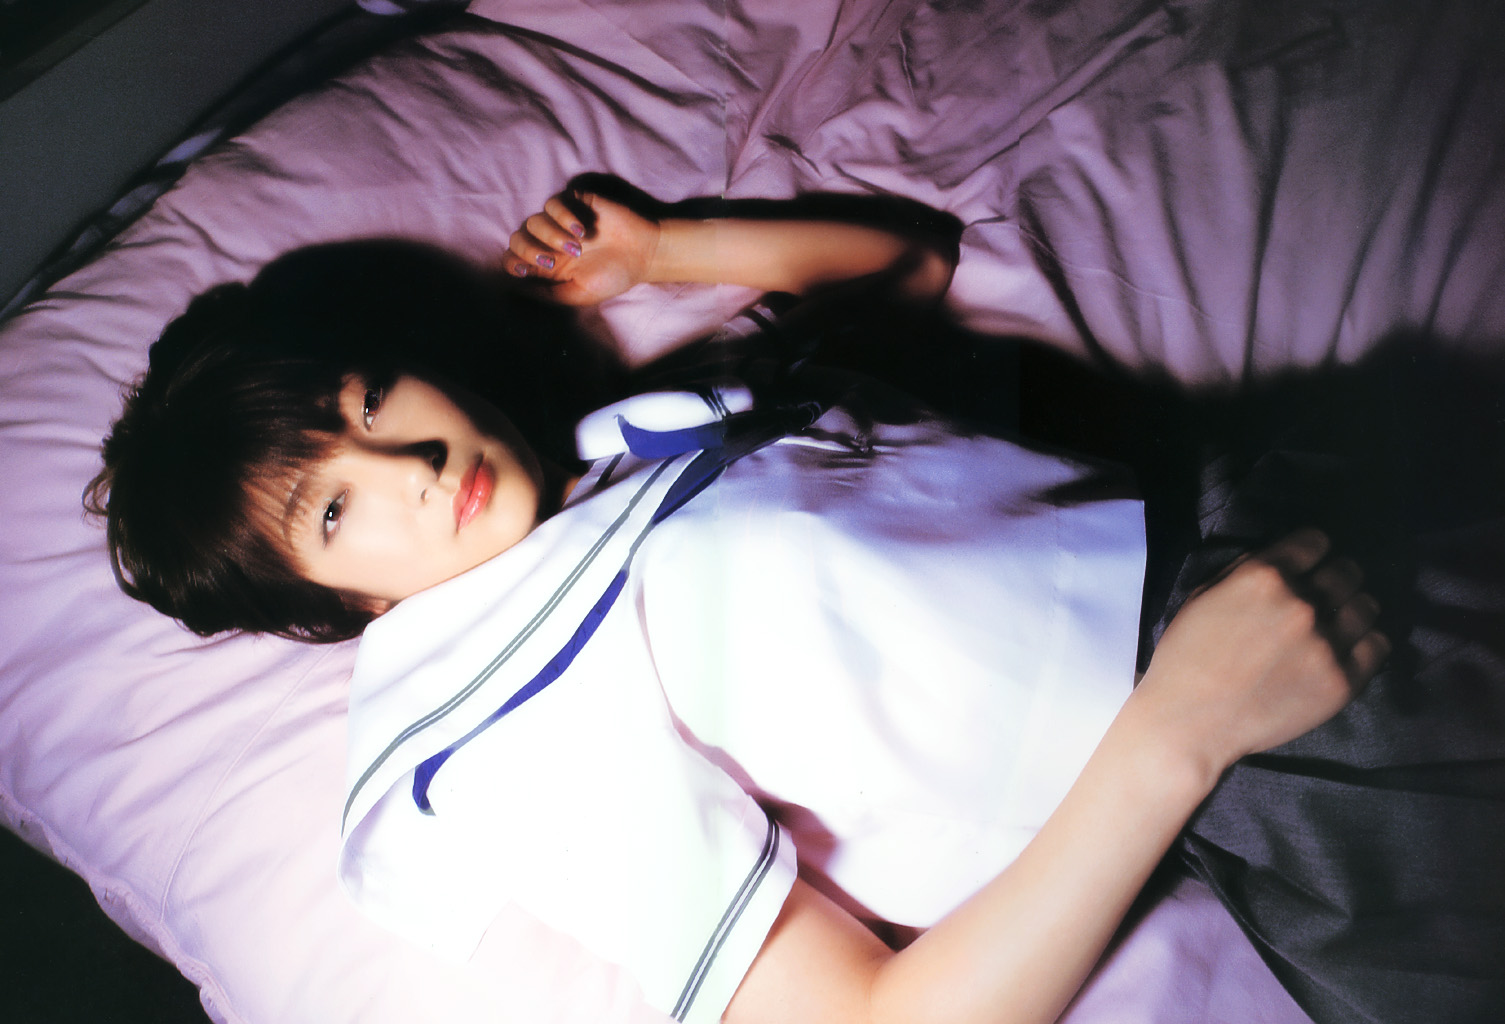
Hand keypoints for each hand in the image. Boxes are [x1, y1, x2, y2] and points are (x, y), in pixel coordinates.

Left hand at [500, 190, 660, 305]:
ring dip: (551, 235)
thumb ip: (548, 295)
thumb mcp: (579, 294)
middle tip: (552, 261)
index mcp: (547, 265)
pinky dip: (562, 216)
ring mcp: (560, 221)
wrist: (643, 254)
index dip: (512, 263)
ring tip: (577, 247)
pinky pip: (553, 204)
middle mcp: (549, 242)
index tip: (524, 271)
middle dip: (529, 250)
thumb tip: (515, 291)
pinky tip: (582, 230)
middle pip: (518, 238)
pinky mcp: (574, 202)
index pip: (514, 259)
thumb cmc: (613, 277)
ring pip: (533, 220)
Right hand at [1134, 529, 1389, 782]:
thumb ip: (1245, 571)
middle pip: (1348, 571)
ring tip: (1338, 624)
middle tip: (1324, 597)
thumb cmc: (1186, 657)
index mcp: (1263, 577)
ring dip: (1353, 609)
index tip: (1310, 565)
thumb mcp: (1203, 597)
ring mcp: (1326, 644)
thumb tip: (1285, 558)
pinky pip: (1378, 646)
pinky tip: (1346, 649)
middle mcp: (1301, 604)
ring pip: (1367, 606)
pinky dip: (1366, 643)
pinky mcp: (1342, 681)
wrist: (1189, 722)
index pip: (1316, 541)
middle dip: (1336, 578)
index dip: (1313, 551)